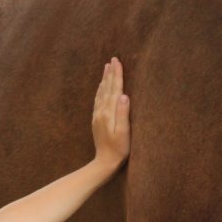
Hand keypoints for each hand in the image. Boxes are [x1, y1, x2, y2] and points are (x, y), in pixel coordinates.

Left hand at [91, 56, 130, 170]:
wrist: (104, 162)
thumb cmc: (119, 148)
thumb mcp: (124, 132)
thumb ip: (123, 113)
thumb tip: (124, 95)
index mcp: (108, 112)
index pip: (114, 89)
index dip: (116, 75)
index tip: (117, 61)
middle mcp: (101, 111)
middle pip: (106, 88)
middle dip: (110, 73)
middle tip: (112, 59)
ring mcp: (97, 116)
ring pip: (101, 92)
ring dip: (104, 79)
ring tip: (106, 68)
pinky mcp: (97, 120)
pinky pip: (98, 100)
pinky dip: (100, 90)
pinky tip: (101, 87)